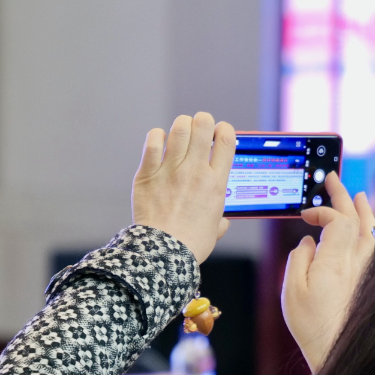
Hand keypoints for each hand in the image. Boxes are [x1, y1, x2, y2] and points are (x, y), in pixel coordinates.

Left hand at [132, 113, 234, 263]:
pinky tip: (159, 142)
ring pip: (180, 127)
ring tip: (180, 132)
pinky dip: (158, 136)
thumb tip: (223, 222)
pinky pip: (153, 140)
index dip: (224, 129)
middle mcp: (195, 171)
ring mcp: (171, 170)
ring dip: (182, 125)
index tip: (220, 134)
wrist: (162, 253)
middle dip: (203, 122)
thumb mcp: (215, 230)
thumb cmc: (191, 244)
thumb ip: (220, 221)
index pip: (227, 140)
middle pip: (203, 125)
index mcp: (216, 183)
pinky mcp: (148, 173)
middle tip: (198, 130)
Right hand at [282, 173, 374, 371]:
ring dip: (362, 210)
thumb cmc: (314, 328)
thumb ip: (299, 260)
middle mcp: (357, 262)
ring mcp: (367, 272)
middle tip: (332, 177)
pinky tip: (369, 228)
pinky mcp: (371, 283)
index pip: (337, 219)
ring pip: (370, 231)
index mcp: (335, 261)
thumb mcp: (292, 293)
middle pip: (355, 218)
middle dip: (342, 195)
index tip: (305, 214)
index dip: (321, 209)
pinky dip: (371, 230)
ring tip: (357, 195)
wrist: (339, 355)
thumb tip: (308, 242)